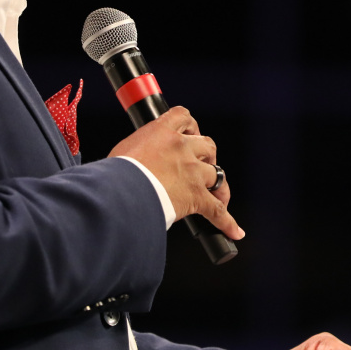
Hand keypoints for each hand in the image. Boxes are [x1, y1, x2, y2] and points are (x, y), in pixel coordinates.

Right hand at [108, 106, 242, 239]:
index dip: (190, 126)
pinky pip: (217, 210)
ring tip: (219, 197)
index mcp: (162, 132)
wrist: (120, 191)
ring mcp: (192, 172)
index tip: (189, 133)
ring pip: (217, 174)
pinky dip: (227, 222)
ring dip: (219, 186)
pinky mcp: (196, 196)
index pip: (183, 118)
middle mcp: (181, 148)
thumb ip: (140, 150)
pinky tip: (235, 231)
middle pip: (207, 145)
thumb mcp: (125, 150)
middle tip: (201, 166)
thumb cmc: (115, 172)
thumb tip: (137, 161)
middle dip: (206, 155)